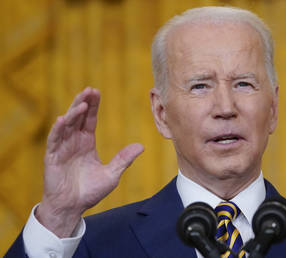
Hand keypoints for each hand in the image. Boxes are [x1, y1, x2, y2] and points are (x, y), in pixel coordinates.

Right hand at [36, 88, 143, 236]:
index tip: (96, 91)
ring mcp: (62, 148)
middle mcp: (74, 142)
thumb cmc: (89, 191)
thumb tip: (141, 146)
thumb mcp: (112, 174)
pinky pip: (54, 140)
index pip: (89, 119)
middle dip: (83, 103)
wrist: (72, 207)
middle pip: (78, 117)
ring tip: (82, 102)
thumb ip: (124, 159)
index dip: (92, 106)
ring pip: (66, 125)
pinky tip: (63, 119)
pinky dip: (58, 129)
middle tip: (90, 89)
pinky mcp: (53, 157)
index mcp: (86, 143)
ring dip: (73, 113)